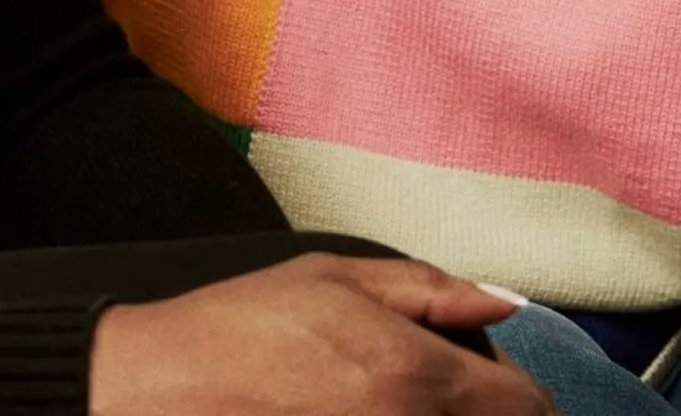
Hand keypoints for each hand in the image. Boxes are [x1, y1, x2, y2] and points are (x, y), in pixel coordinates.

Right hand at [88, 254, 551, 415]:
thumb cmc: (234, 333)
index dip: (516, 392)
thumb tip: (505, 303)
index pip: (528, 408)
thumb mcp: (329, 278)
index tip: (487, 383)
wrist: (152, 396)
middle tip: (439, 396)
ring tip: (390, 407)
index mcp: (414, 375)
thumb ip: (429, 290)